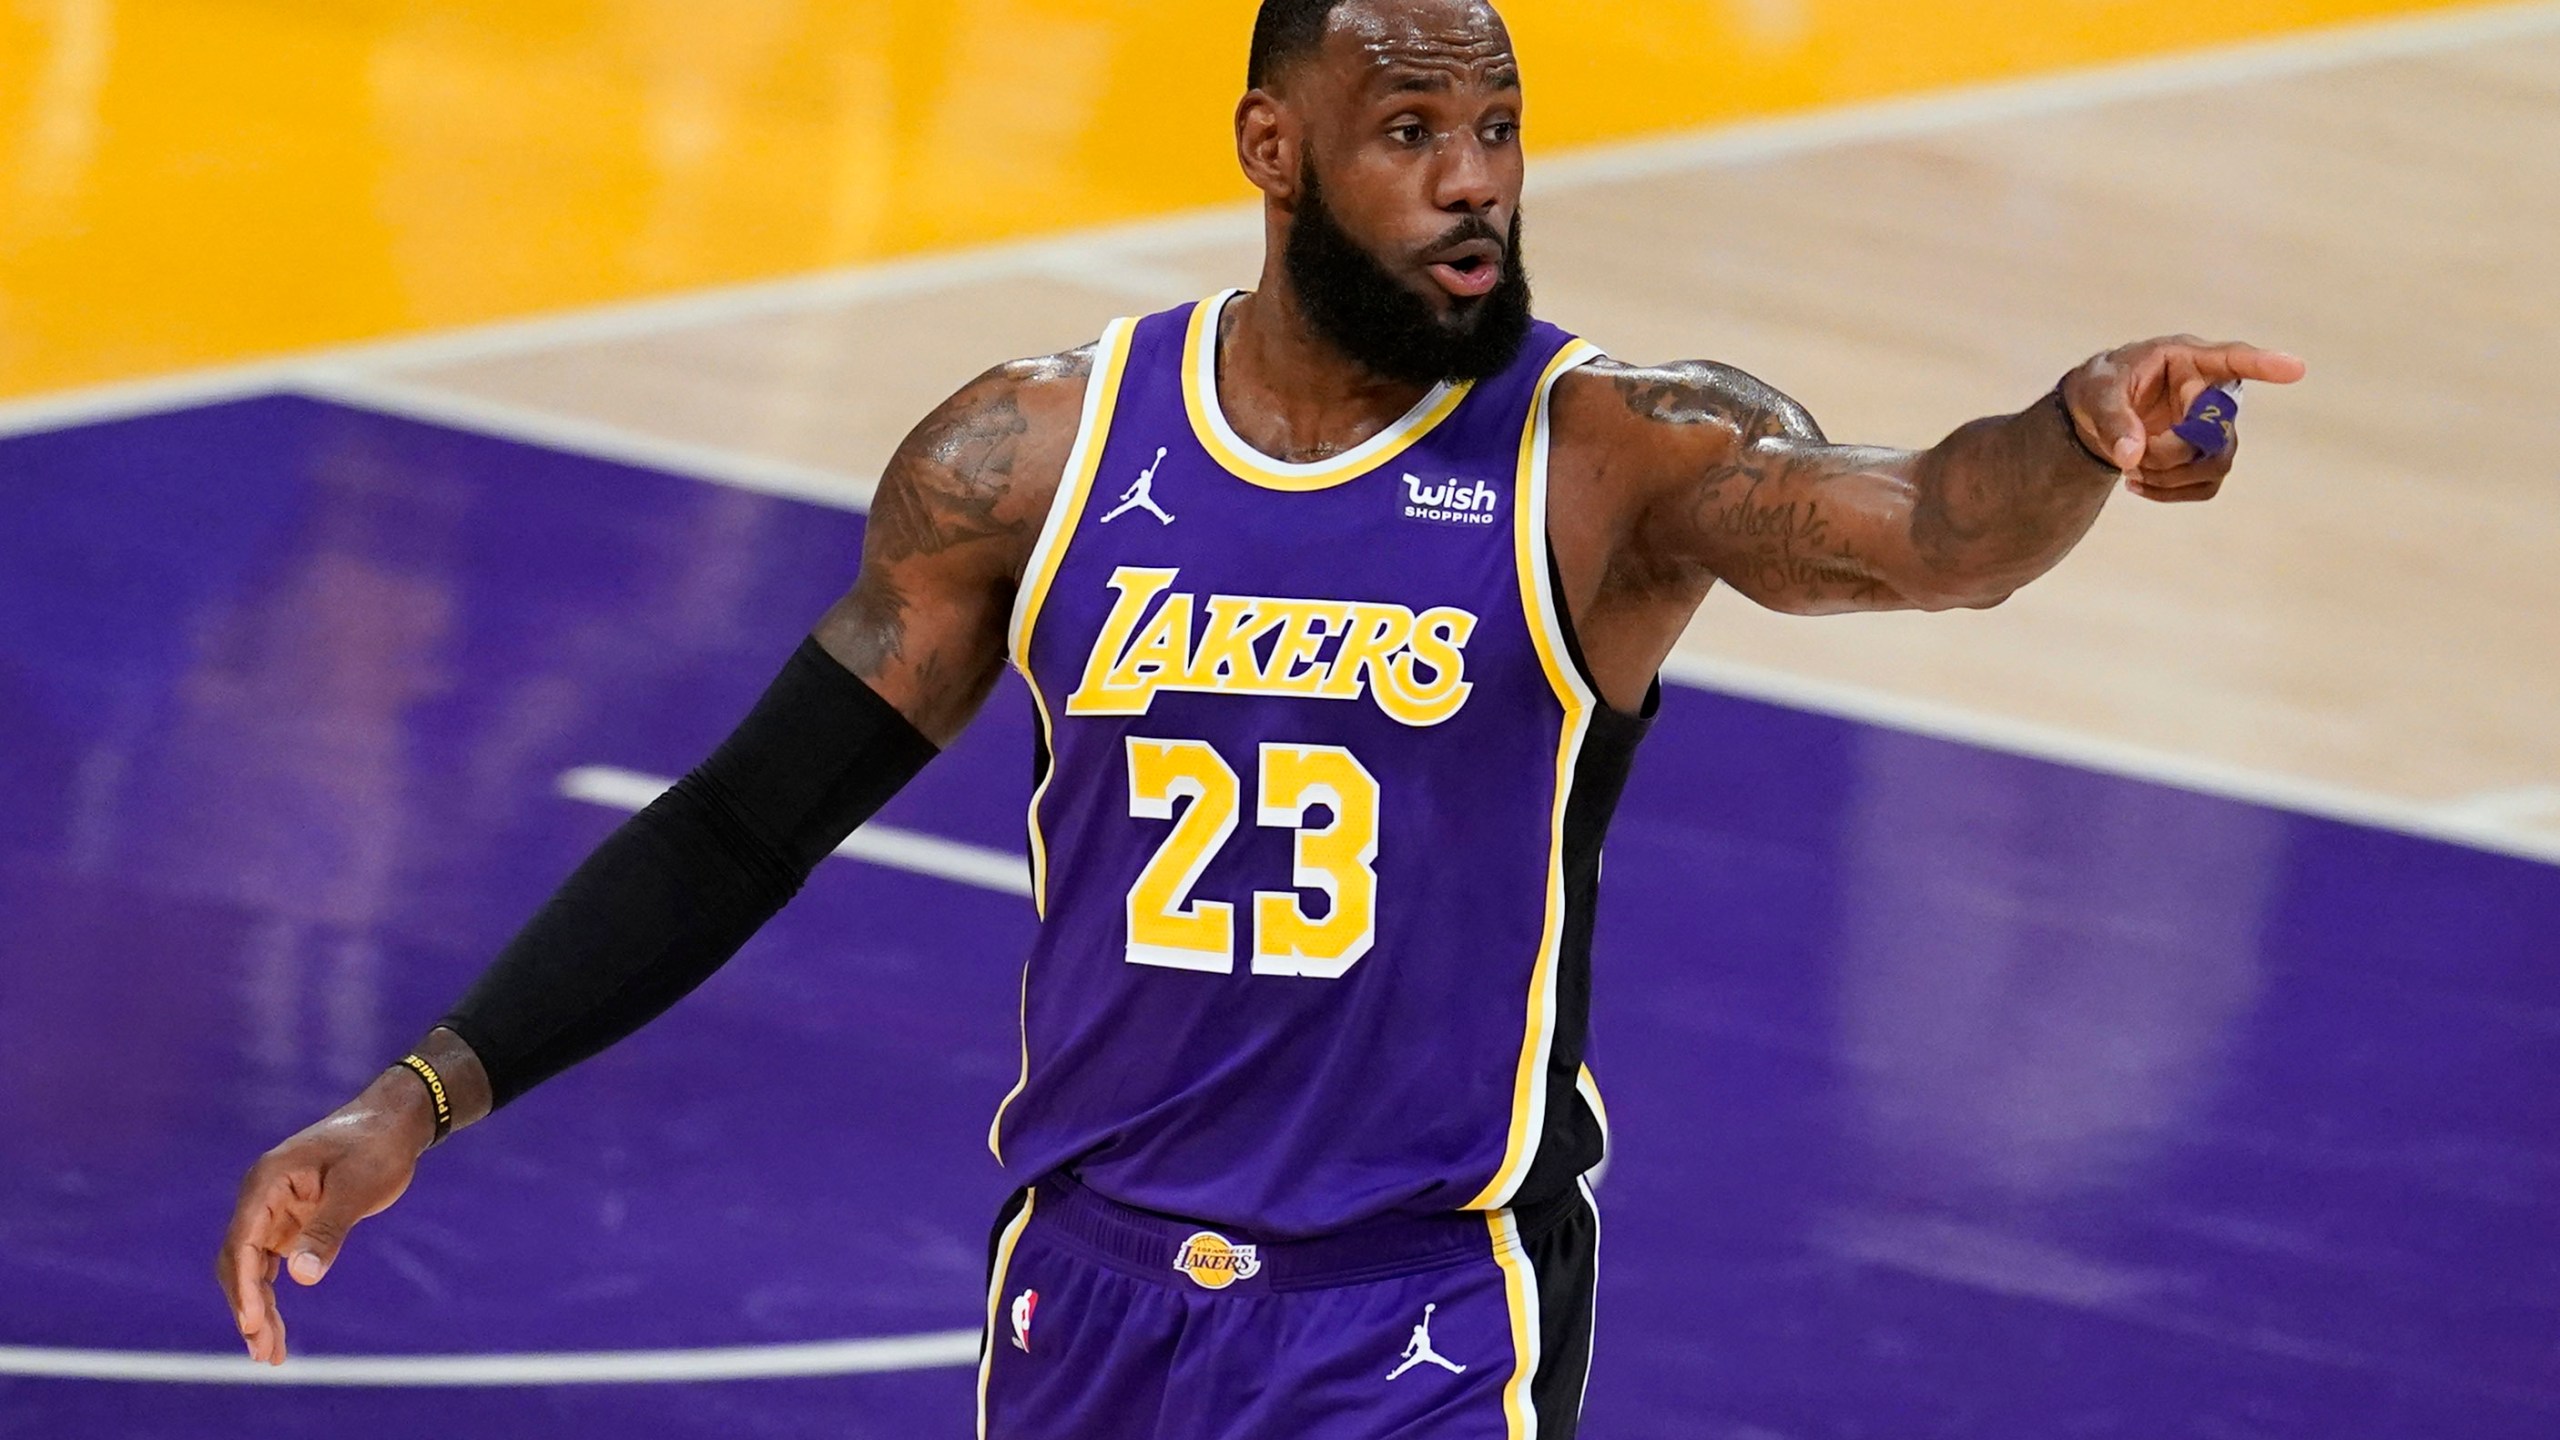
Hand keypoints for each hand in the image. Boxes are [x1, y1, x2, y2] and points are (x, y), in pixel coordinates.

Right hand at [216, 1070, 433, 1364]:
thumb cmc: (377, 1148)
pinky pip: (270, 1264)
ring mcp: (272, 1211)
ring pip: (252, 1268)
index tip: (252, 1324)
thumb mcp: (357, 1189)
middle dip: (248, 1308)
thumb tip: (301, 1278)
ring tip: (270, 1355)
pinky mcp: (289, 1222)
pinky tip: (273, 1326)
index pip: (243, 1243)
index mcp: (267, 1182)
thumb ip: (328, 1231)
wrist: (394, 1123)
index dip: (244, 1287)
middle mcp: (261, 1198)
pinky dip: (271, 1294)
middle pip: (240, 1261)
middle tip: (265, 1353)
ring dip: (257, 1309)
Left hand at [2062, 336, 2305, 502]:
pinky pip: (2206, 485)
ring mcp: (2213, 427)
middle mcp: (2209, 392)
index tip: (2296, 369)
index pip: (2232, 359)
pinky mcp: (2206, 457)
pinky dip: (2169, 492)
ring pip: (2216, 463)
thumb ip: (2113, 421)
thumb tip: (2132, 456)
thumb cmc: (2101, 388)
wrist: (2093, 414)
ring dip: (2170, 475)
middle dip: (2173, 450)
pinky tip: (2136, 482)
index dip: (2262, 365)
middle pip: (2218, 430)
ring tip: (2131, 466)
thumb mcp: (2096, 396)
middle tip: (2133, 452)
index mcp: (2187, 360)